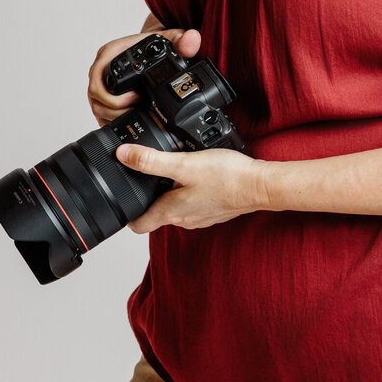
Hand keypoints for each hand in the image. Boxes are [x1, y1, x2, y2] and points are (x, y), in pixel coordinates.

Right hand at [87, 25, 201, 125]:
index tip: (136, 98)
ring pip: (98, 108)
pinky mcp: (105, 98)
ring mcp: (101, 85)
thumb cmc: (156, 44)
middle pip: (96, 97)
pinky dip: (116, 119)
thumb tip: (192, 39)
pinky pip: (103, 114)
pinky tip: (134, 119)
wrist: (153, 48)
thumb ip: (182, 40)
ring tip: (138, 114)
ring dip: (116, 115)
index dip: (112, 93)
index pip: (98, 76)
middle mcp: (101, 69)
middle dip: (117, 109)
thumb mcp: (171, 40)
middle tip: (140, 109)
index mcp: (110, 53)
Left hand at [115, 143, 270, 233]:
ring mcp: (201, 216)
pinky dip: (190, 192)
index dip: (127, 215)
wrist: (260, 186)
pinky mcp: (214, 210)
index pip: (139, 225)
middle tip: (146, 176)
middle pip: (157, 214)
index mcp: (172, 211)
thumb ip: (152, 161)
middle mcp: (184, 219)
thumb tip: (124, 155)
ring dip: (171, 193)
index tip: (121, 202)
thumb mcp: (184, 164)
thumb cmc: (226, 177)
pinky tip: (198, 176)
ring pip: (176, 208)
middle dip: (150, 197)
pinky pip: (194, 204)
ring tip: (173, 171)